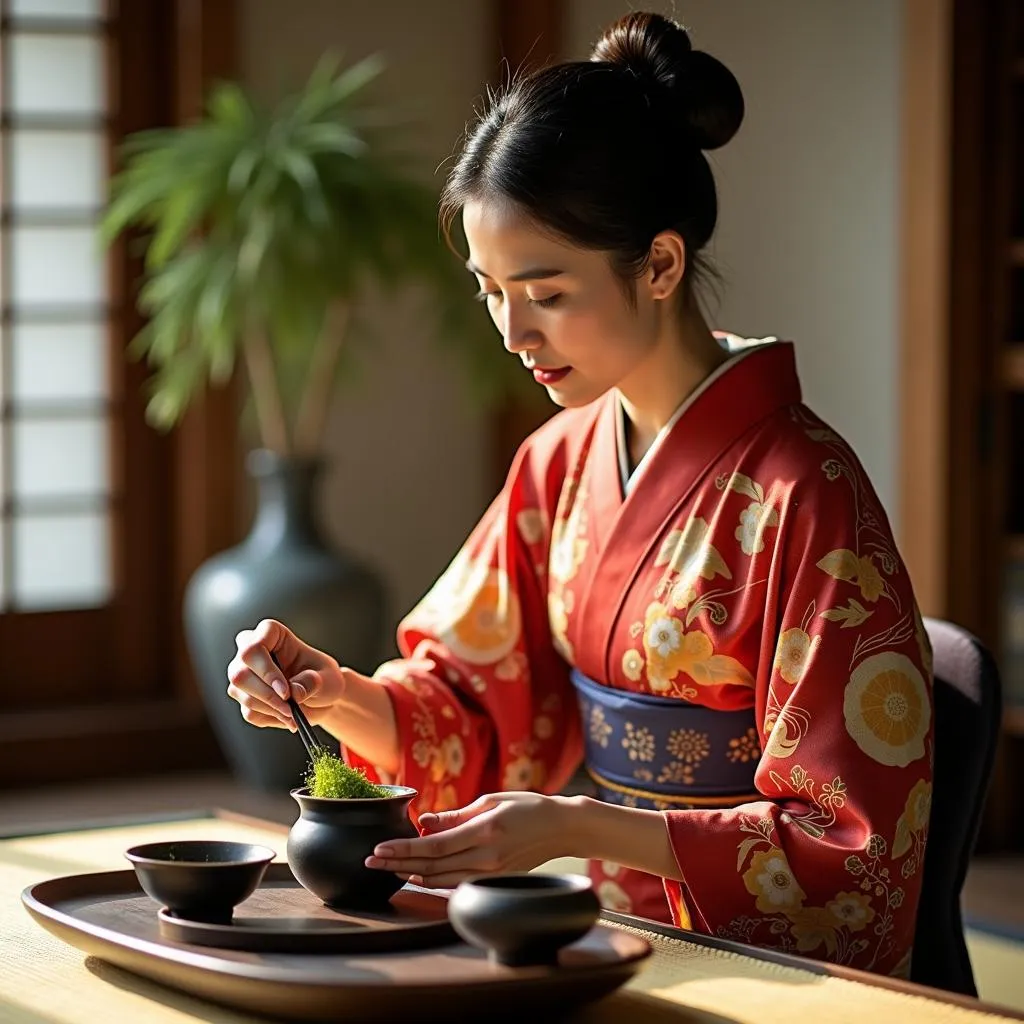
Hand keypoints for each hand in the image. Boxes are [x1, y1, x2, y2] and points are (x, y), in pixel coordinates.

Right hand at [227, 618, 352, 729]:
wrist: (321, 698)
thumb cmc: (324, 678)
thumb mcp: (328, 678)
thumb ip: (312, 682)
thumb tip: (294, 692)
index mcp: (272, 634)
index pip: (253, 647)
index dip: (266, 671)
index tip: (285, 691)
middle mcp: (251, 651)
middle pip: (239, 673)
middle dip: (266, 695)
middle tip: (290, 706)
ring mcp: (244, 674)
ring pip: (240, 693)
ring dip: (269, 708)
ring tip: (293, 713)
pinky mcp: (244, 696)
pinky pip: (249, 711)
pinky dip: (270, 717)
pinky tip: (287, 716)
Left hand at [365, 792, 573, 887]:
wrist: (561, 828)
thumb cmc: (527, 807)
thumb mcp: (490, 801)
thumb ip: (455, 816)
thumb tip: (423, 823)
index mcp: (484, 832)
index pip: (433, 846)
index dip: (403, 850)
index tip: (379, 850)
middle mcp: (486, 857)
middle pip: (432, 866)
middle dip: (398, 865)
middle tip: (371, 862)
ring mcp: (491, 873)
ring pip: (442, 879)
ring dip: (412, 874)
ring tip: (387, 869)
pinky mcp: (495, 880)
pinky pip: (457, 882)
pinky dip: (434, 880)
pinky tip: (418, 875)